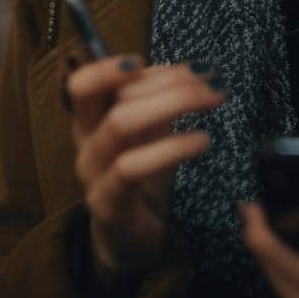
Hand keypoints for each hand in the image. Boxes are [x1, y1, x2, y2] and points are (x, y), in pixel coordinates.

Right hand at [66, 55, 226, 278]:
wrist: (132, 237)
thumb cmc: (143, 176)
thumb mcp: (153, 132)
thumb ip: (161, 100)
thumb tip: (193, 71)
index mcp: (92, 118)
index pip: (85, 83)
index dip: (110, 67)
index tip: (148, 60)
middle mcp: (87, 141)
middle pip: (105, 96)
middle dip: (164, 79)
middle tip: (210, 78)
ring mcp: (93, 172)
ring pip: (119, 123)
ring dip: (171, 103)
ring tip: (213, 99)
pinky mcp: (107, 202)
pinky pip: (132, 167)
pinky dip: (171, 148)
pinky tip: (201, 140)